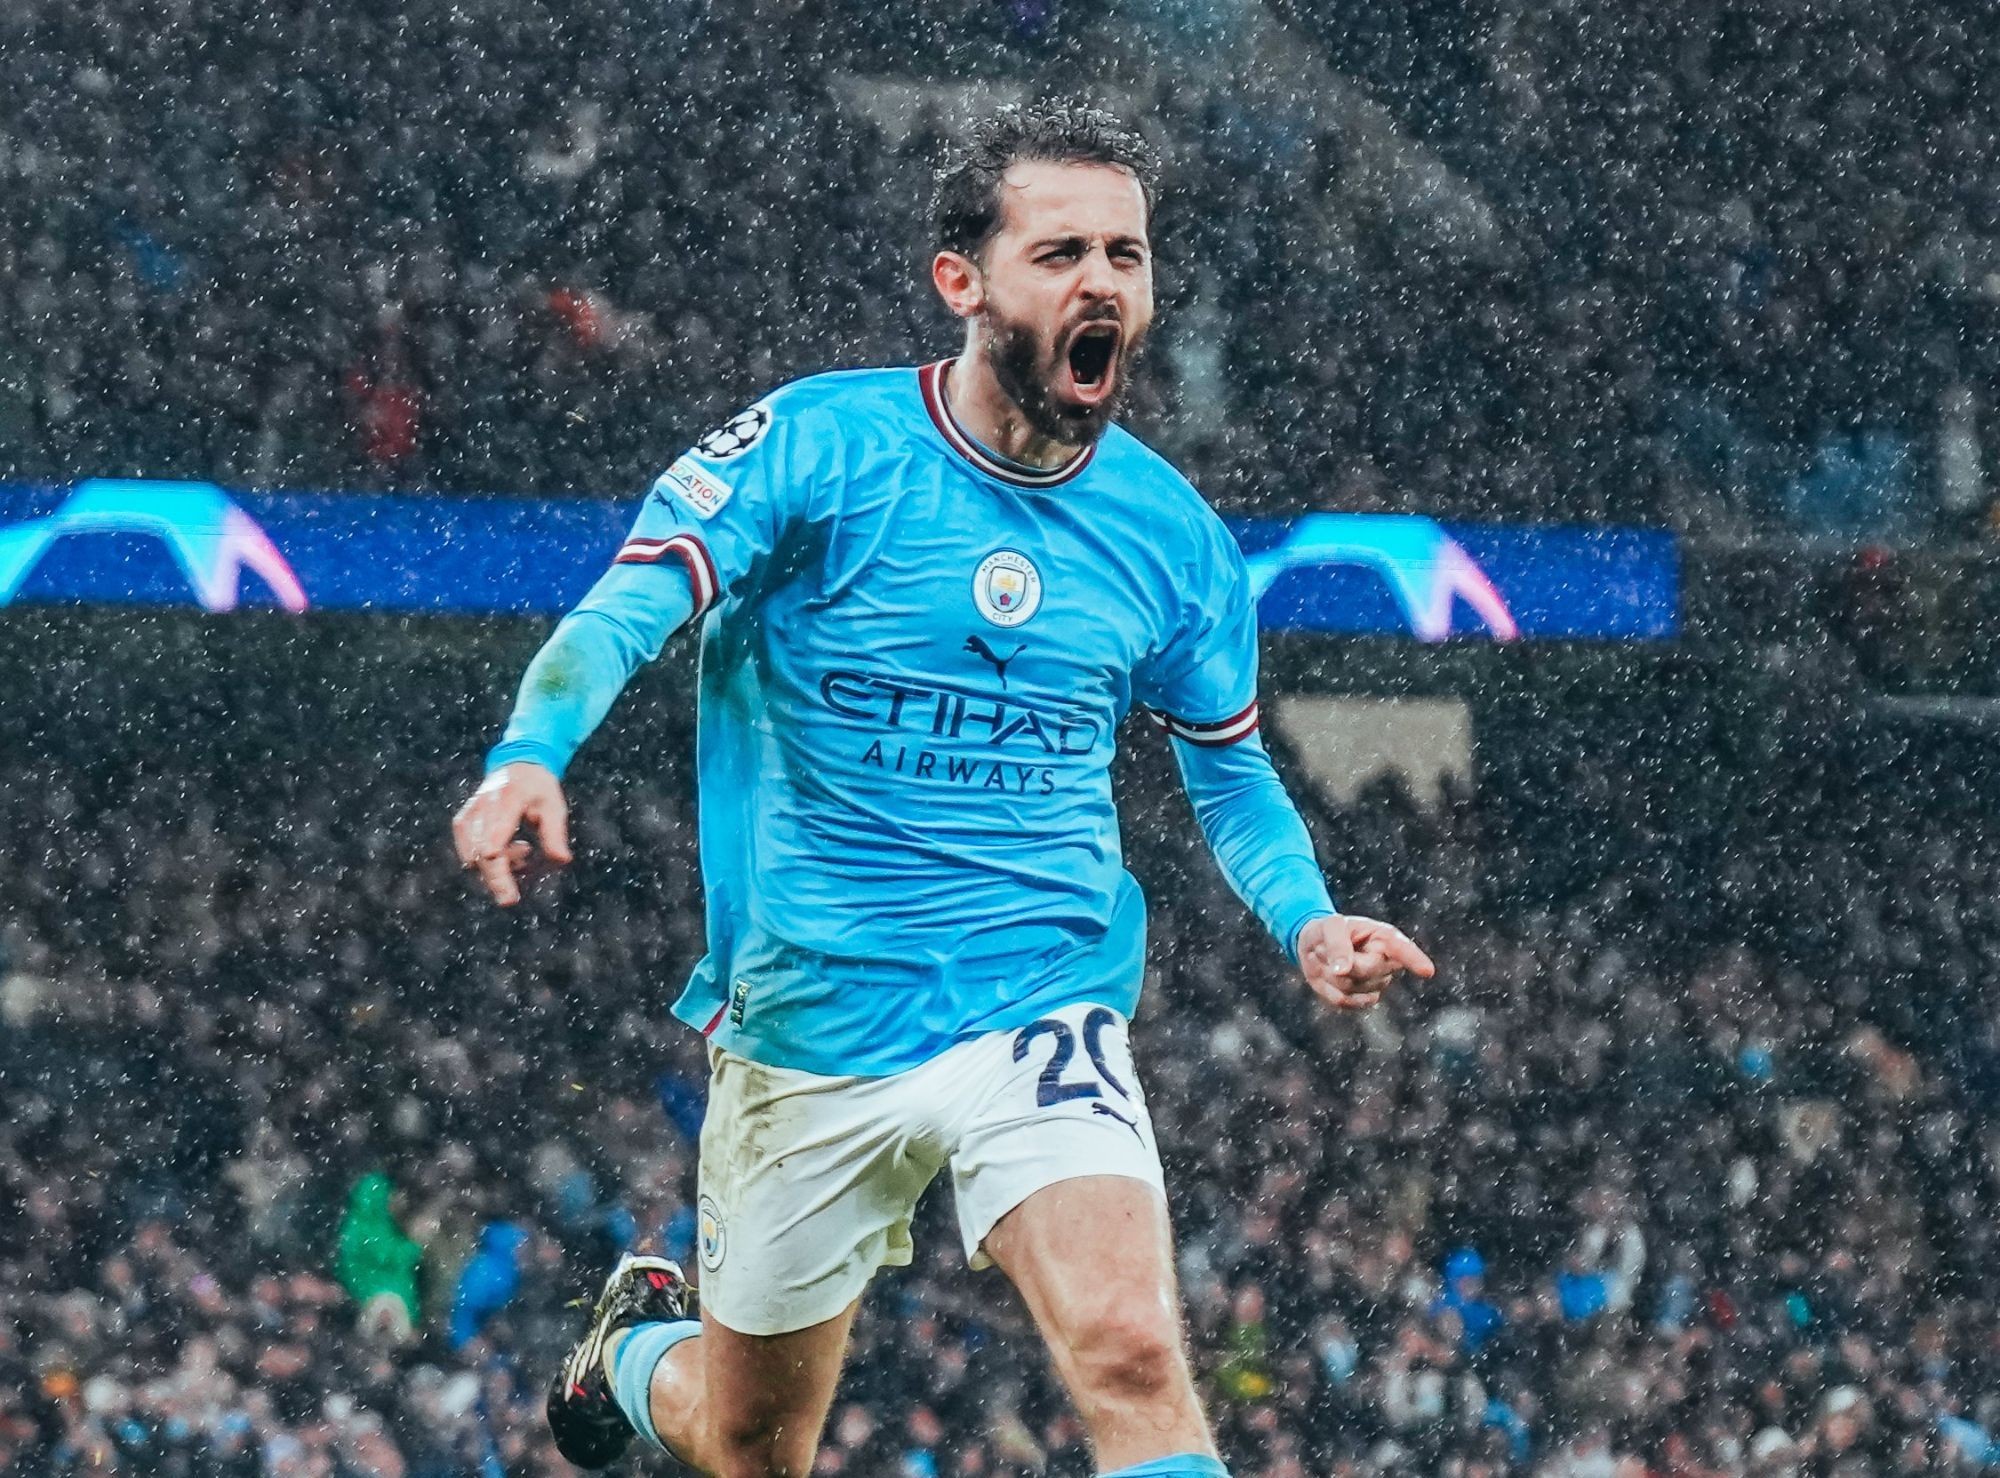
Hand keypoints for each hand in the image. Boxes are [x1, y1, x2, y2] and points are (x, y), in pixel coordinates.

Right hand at [451, 763, 571, 905]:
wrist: (516, 767)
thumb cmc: (539, 790)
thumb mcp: (555, 807)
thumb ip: (555, 834)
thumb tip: (561, 862)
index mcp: (506, 800)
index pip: (494, 845)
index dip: (499, 876)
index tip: (509, 899)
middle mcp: (481, 808)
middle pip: (480, 857)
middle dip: (498, 879)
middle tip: (512, 896)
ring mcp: (468, 816)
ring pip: (473, 859)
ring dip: (498, 867)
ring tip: (525, 849)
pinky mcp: (461, 824)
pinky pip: (470, 855)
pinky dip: (489, 861)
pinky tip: (510, 849)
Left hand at [1299, 913, 1434, 1009]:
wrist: (1314, 948)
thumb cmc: (1327, 931)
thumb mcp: (1329, 927)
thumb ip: (1337, 945)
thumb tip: (1343, 970)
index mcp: (1384, 938)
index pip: (1403, 949)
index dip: (1414, 959)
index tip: (1427, 970)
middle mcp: (1387, 962)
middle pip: (1367, 971)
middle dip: (1343, 963)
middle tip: (1327, 948)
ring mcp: (1377, 983)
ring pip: (1353, 989)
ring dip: (1331, 975)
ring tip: (1329, 960)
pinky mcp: (1363, 999)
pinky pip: (1344, 1002)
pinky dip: (1329, 990)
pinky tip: (1329, 978)